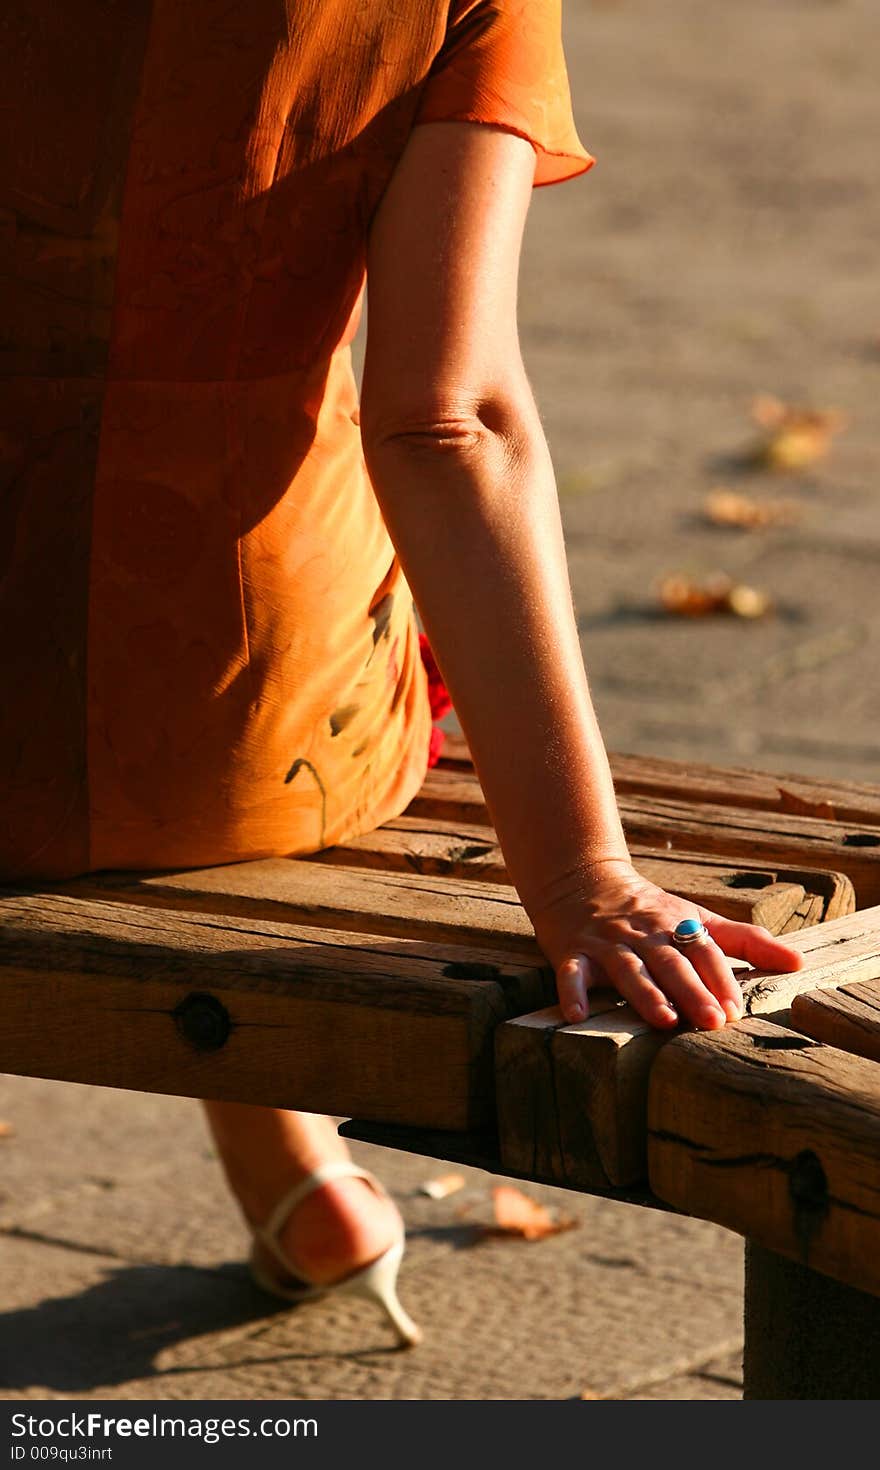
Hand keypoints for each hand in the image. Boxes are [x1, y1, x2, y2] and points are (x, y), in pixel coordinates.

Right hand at [526, 860, 805, 1030]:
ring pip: (629, 969)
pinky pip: (571, 972)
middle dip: (692, 991)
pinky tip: (577, 1014)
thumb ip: (746, 941)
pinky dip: (572, 991)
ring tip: (663, 1019)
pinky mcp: (573, 952)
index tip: (737, 1009)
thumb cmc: (650, 911)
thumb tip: (799, 962)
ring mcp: (607, 944)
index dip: (720, 978)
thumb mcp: (698, 919)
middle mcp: (645, 935)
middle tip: (714, 1021)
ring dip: (645, 994)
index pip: (704, 952)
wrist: (581, 880)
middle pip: (671, 963)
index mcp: (677, 926)